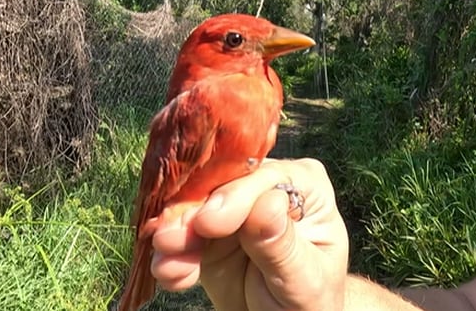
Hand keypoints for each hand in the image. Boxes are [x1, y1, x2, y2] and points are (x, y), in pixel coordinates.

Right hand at [149, 157, 348, 310]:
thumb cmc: (310, 298)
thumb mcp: (303, 278)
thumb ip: (281, 244)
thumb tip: (266, 203)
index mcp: (305, 185)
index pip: (265, 178)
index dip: (234, 197)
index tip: (209, 224)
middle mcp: (267, 186)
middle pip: (222, 187)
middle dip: (193, 215)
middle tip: (169, 241)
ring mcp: (235, 205)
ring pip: (195, 207)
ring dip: (176, 235)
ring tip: (165, 263)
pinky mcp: (209, 231)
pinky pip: (183, 234)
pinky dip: (172, 254)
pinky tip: (171, 274)